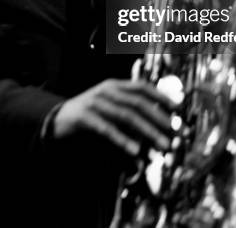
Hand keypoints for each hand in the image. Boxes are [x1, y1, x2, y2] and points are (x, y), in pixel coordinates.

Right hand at [52, 79, 175, 155]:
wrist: (58, 117)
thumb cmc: (90, 113)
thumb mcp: (110, 107)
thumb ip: (129, 110)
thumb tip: (156, 123)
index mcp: (114, 85)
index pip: (141, 86)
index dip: (160, 95)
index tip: (177, 108)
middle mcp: (106, 90)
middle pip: (137, 102)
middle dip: (158, 117)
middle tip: (174, 132)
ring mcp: (95, 102)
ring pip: (126, 115)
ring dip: (147, 131)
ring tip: (161, 145)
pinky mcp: (84, 117)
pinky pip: (107, 129)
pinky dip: (123, 140)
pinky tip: (135, 151)